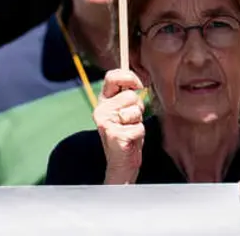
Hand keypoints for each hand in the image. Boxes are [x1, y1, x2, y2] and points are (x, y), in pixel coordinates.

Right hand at [94, 69, 145, 183]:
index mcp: (103, 100)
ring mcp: (105, 122)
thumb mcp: (127, 110)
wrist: (121, 162)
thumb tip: (139, 80)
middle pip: (130, 96)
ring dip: (138, 121)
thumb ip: (128, 95)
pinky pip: (138, 127)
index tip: (139, 86)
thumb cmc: (127, 133)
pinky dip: (139, 134)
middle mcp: (100, 109)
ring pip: (135, 111)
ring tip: (129, 130)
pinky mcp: (113, 135)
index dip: (129, 77)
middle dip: (138, 108)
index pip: (112, 76)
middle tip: (131, 120)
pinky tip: (130, 140)